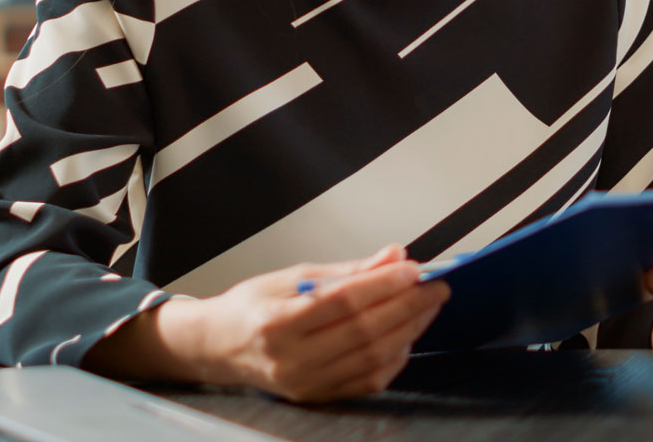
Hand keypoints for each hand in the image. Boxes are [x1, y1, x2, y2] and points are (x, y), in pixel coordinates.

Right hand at [162, 244, 448, 401]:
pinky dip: (395, 358)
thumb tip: (394, 256)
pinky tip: (407, 335)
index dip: (385, 284)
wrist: (217, 346)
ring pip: (373, 357)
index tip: (413, 268)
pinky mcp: (317, 396)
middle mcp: (290, 359)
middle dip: (408, 306)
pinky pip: (368, 380)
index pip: (345, 301)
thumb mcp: (293, 276)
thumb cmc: (252, 307)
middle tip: (435, 287)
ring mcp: (305, 383)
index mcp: (278, 322)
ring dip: (409, 330)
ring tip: (426, 306)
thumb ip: (349, 270)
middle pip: (365, 332)